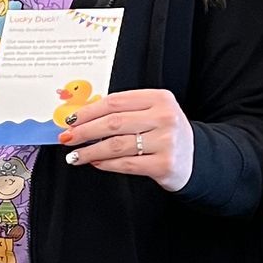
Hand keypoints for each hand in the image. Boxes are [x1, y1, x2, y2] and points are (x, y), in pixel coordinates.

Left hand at [57, 88, 193, 191]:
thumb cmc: (165, 133)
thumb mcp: (152, 113)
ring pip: (116, 145)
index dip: (88, 111)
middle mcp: (165, 117)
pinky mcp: (163, 164)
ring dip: (90, 151)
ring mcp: (166, 141)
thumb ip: (124, 111)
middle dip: (84, 131)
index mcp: (160, 98)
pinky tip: (95, 162)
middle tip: (66, 137)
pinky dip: (106, 164)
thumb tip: (82, 117)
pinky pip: (126, 164)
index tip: (71, 119)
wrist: (195, 158)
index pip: (115, 101)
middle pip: (113, 122)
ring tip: (75, 155)